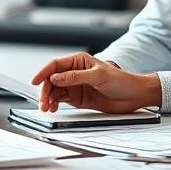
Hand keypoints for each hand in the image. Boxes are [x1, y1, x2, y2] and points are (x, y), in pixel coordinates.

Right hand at [30, 52, 160, 112]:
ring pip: (55, 91)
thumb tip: (56, 77)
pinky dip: (55, 104)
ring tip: (46, 108)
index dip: (43, 72)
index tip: (35, 81)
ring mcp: (75, 86)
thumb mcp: (98, 76)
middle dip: (45, 90)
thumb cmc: (121, 80)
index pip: (56, 65)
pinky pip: (61, 100)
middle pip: (52, 80)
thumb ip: (76, 77)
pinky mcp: (78, 98)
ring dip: (48, 99)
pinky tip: (53, 108)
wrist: (134, 96)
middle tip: (43, 101)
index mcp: (78, 60)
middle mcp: (74, 72)